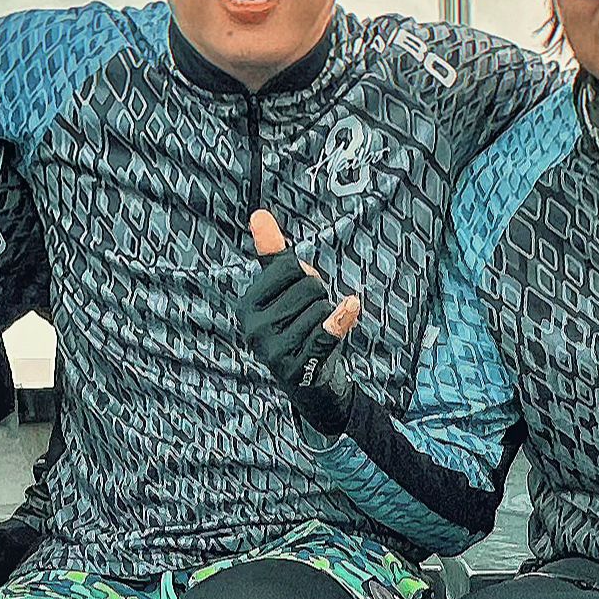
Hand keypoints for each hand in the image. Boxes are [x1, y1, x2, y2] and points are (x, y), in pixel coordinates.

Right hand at [230, 208, 362, 434]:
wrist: (308, 384)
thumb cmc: (297, 329)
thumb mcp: (282, 293)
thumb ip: (273, 255)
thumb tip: (259, 215)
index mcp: (247, 307)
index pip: (287, 267)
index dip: (304, 275)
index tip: (298, 295)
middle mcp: (254, 330)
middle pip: (308, 286)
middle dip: (318, 297)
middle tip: (310, 318)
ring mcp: (275, 351)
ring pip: (322, 307)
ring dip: (329, 316)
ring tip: (316, 333)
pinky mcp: (300, 367)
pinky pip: (326, 332)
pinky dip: (341, 319)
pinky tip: (351, 307)